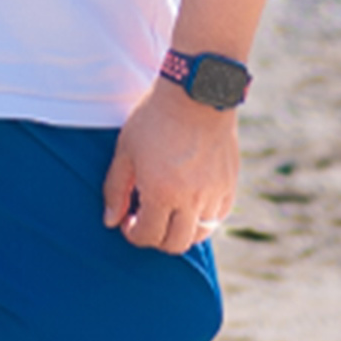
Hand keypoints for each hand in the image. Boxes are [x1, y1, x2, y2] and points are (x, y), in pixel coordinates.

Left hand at [101, 76, 238, 251]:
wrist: (196, 96)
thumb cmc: (154, 119)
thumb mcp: (126, 150)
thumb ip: (116, 188)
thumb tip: (110, 220)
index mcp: (162, 192)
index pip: (148, 235)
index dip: (133, 234)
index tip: (127, 222)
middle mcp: (191, 201)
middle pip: (175, 244)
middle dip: (156, 239)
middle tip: (145, 220)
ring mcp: (214, 195)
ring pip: (199, 234)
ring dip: (180, 231)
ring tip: (167, 212)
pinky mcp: (229, 187)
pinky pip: (217, 217)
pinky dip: (202, 218)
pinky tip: (188, 202)